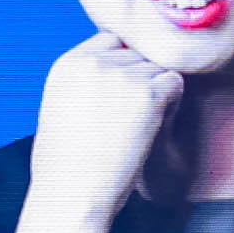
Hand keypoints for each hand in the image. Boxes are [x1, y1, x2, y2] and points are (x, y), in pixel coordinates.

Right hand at [15, 31, 188, 232]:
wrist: (73, 192)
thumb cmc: (64, 164)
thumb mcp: (59, 107)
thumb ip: (84, 81)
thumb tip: (112, 72)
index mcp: (68, 64)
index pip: (109, 40)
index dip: (120, 65)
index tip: (119, 94)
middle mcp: (94, 61)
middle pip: (136, 53)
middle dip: (139, 79)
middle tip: (130, 116)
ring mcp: (122, 75)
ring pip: (157, 68)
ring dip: (156, 92)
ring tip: (137, 125)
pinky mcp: (148, 93)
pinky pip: (174, 83)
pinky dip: (171, 103)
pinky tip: (152, 127)